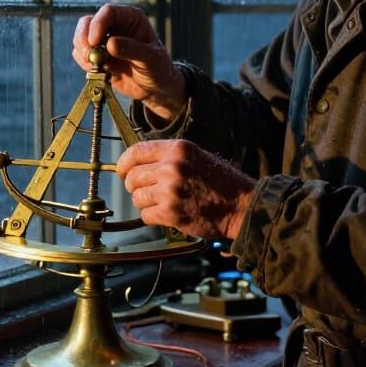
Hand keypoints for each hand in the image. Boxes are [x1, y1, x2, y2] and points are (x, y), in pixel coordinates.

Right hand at [73, 4, 185, 121]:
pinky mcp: (96, 55)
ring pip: (80, 39)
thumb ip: (132, 50)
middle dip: (85, 40)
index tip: (95, 42)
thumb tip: (110, 44)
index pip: (108, 12)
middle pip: (87, 23)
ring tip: (102, 68)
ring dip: (85, 54)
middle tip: (91, 57)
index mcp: (130, 18)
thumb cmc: (158, 69)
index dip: (98, 24)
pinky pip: (80, 55)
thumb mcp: (151, 59)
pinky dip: (85, 65)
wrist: (155, 89)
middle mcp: (114, 25)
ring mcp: (103, 40)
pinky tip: (102, 73)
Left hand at [116, 139, 254, 240]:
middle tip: (147, 192)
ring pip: (137, 197)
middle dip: (135, 186)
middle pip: (132, 176)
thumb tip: (138, 163)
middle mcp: (171, 167)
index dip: (124, 163)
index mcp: (178, 149)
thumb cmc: (222, 183)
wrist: (242, 206)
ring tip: (163, 203)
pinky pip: (145, 215)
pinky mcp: (171, 212)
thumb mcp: (196, 157)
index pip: (136, 152)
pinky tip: (168, 214)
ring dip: (145, 203)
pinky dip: (153, 217)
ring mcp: (170, 190)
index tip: (122, 172)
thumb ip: (169, 157)